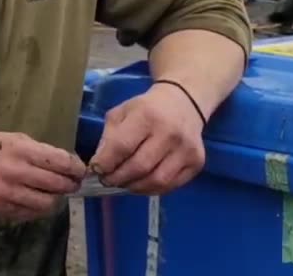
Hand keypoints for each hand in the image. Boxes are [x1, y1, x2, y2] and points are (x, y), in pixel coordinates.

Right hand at [0, 132, 85, 221]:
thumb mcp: (14, 138)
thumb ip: (40, 150)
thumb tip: (68, 164)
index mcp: (20, 150)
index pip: (61, 162)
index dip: (76, 168)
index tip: (80, 170)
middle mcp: (15, 172)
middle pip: (57, 184)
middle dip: (70, 184)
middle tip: (72, 183)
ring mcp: (8, 193)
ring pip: (47, 203)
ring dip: (56, 198)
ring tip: (54, 192)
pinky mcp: (3, 209)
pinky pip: (32, 213)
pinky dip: (39, 207)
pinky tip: (36, 199)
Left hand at [89, 82, 204, 194]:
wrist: (184, 103)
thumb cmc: (146, 108)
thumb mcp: (121, 113)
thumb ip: (109, 137)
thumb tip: (99, 166)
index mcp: (147, 115)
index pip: (122, 146)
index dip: (106, 162)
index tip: (95, 169)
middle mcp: (170, 133)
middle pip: (139, 166)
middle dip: (118, 178)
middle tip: (107, 180)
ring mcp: (186, 149)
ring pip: (156, 180)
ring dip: (134, 187)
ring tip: (122, 183)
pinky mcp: (197, 162)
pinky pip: (171, 185)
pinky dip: (151, 189)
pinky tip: (140, 184)